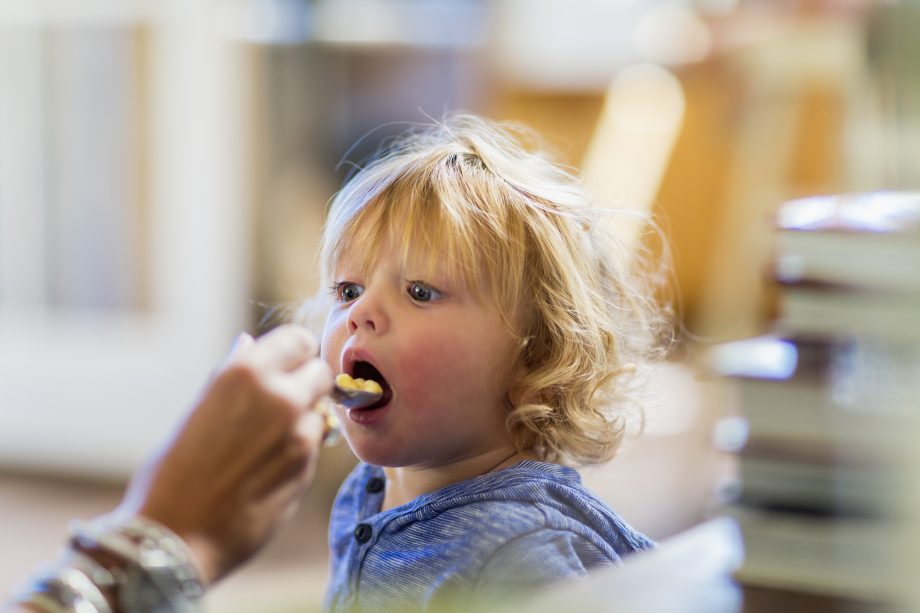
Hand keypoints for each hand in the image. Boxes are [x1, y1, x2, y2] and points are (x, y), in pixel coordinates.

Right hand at [117, 324, 333, 582]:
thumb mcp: (199, 410)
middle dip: (307, 384)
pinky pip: (314, 447)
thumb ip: (234, 378)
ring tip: (266, 445)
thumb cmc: (173, 474)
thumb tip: (249, 344)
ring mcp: (298, 433)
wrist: (175, 538)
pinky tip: (267, 470)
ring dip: (304, 421)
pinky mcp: (307, 468)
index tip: (287, 366)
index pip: (298, 340)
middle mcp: (279, 396)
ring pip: (321, 412)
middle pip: (320, 372)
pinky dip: (300, 451)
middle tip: (283, 403)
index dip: (295, 353)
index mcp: (244, 372)